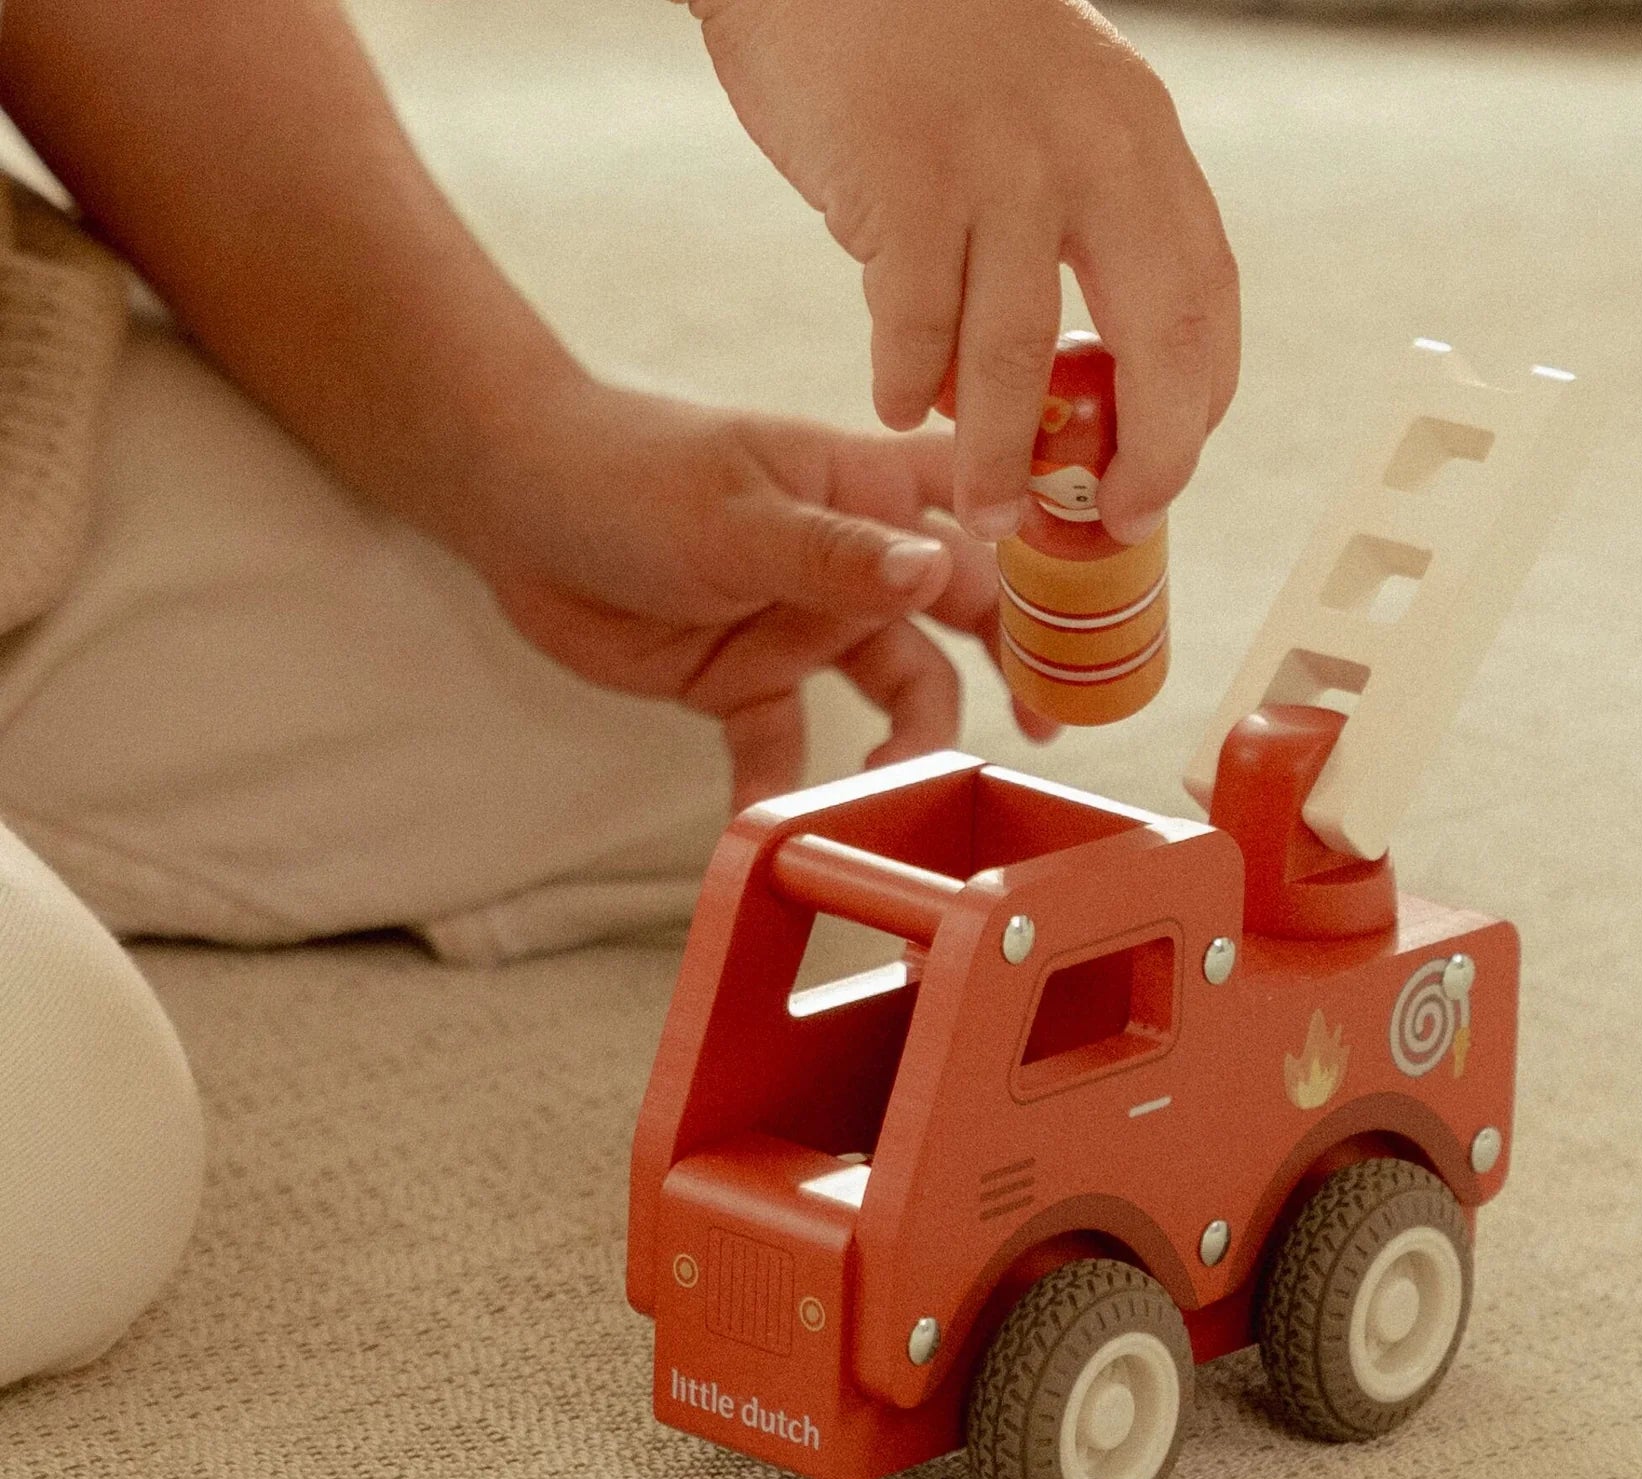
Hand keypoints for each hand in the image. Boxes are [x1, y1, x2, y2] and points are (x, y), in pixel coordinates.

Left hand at [473, 382, 1056, 809]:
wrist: (514, 504)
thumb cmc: (631, 472)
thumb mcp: (737, 515)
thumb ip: (837, 554)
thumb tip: (937, 574)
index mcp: (870, 493)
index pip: (989, 514)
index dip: (1053, 554)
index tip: (1107, 615)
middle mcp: (856, 564)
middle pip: (964, 618)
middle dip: (1015, 668)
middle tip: (1051, 730)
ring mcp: (804, 626)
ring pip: (895, 692)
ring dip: (907, 743)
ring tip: (898, 789)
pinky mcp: (745, 683)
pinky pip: (786, 746)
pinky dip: (786, 786)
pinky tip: (779, 824)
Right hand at [687, 0, 1239, 546]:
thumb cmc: (928, 47)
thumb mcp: (1046, 112)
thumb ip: (1072, 223)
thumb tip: (1061, 379)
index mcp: (1138, 140)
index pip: (1206, 298)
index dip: (1195, 406)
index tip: (1163, 476)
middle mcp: (1089, 150)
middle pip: (1155, 339)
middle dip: (1146, 456)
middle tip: (1114, 524)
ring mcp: (997, 163)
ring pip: (1018, 357)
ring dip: (1001, 457)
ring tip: (986, 512)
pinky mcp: (903, 178)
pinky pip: (912, 323)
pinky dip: (906, 385)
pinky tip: (897, 408)